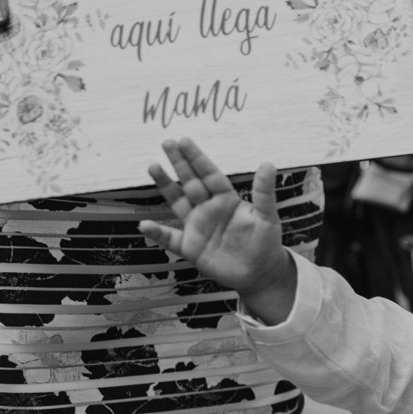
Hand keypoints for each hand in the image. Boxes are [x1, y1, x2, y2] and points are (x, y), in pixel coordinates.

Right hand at [138, 138, 293, 304]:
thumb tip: (268, 163)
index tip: (184, 140)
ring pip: (177, 202)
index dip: (197, 158)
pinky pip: (170, 239)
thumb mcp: (267, 217)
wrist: (260, 273)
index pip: (209, 174)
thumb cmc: (266, 242)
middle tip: (167, 142)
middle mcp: (209, 209)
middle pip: (190, 182)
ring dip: (165, 185)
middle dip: (179, 163)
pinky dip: (157, 233)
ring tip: (153, 166)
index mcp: (226, 199)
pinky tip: (144, 225)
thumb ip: (264, 192)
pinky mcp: (191, 248)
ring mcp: (198, 227)